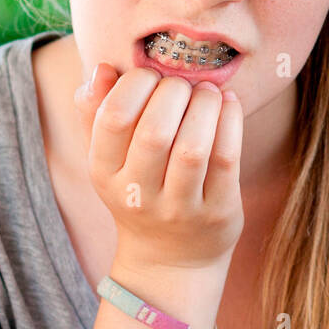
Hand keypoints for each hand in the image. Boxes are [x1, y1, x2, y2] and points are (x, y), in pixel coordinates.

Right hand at [73, 64, 244, 273]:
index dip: (136, 84)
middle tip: (184, 85)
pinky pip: (226, 159)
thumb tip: (102, 68)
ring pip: (192, 147)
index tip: (152, 77)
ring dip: (205, 106)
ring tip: (208, 92)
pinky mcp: (217, 212)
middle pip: (155, 131)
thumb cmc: (141, 190)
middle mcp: (139, 195)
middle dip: (174, 92)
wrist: (172, 259)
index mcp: (104, 174)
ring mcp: (179, 208)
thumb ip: (97, 112)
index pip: (113, 118)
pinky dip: (230, 121)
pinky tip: (228, 104)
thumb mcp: (109, 159)